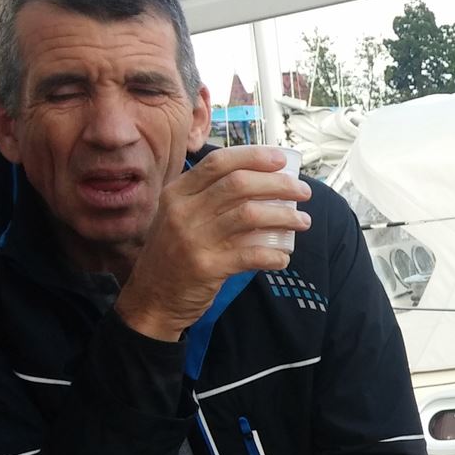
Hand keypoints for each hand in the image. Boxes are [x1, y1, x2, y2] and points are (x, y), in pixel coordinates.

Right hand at [115, 145, 310, 340]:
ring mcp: (194, 239)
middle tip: (303, 192)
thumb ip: (208, 198)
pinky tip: (284, 257)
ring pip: (249, 215)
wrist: (151, 298)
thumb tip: (261, 181)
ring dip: (284, 217)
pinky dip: (273, 254)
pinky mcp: (207, 267)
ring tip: (303, 222)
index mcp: (178, 193)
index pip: (219, 162)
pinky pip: (251, 254)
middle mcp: (183, 211)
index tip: (282, 160)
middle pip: (239, 185)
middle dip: (279, 185)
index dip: (254, 157)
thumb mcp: (178, 216)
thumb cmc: (174, 252)